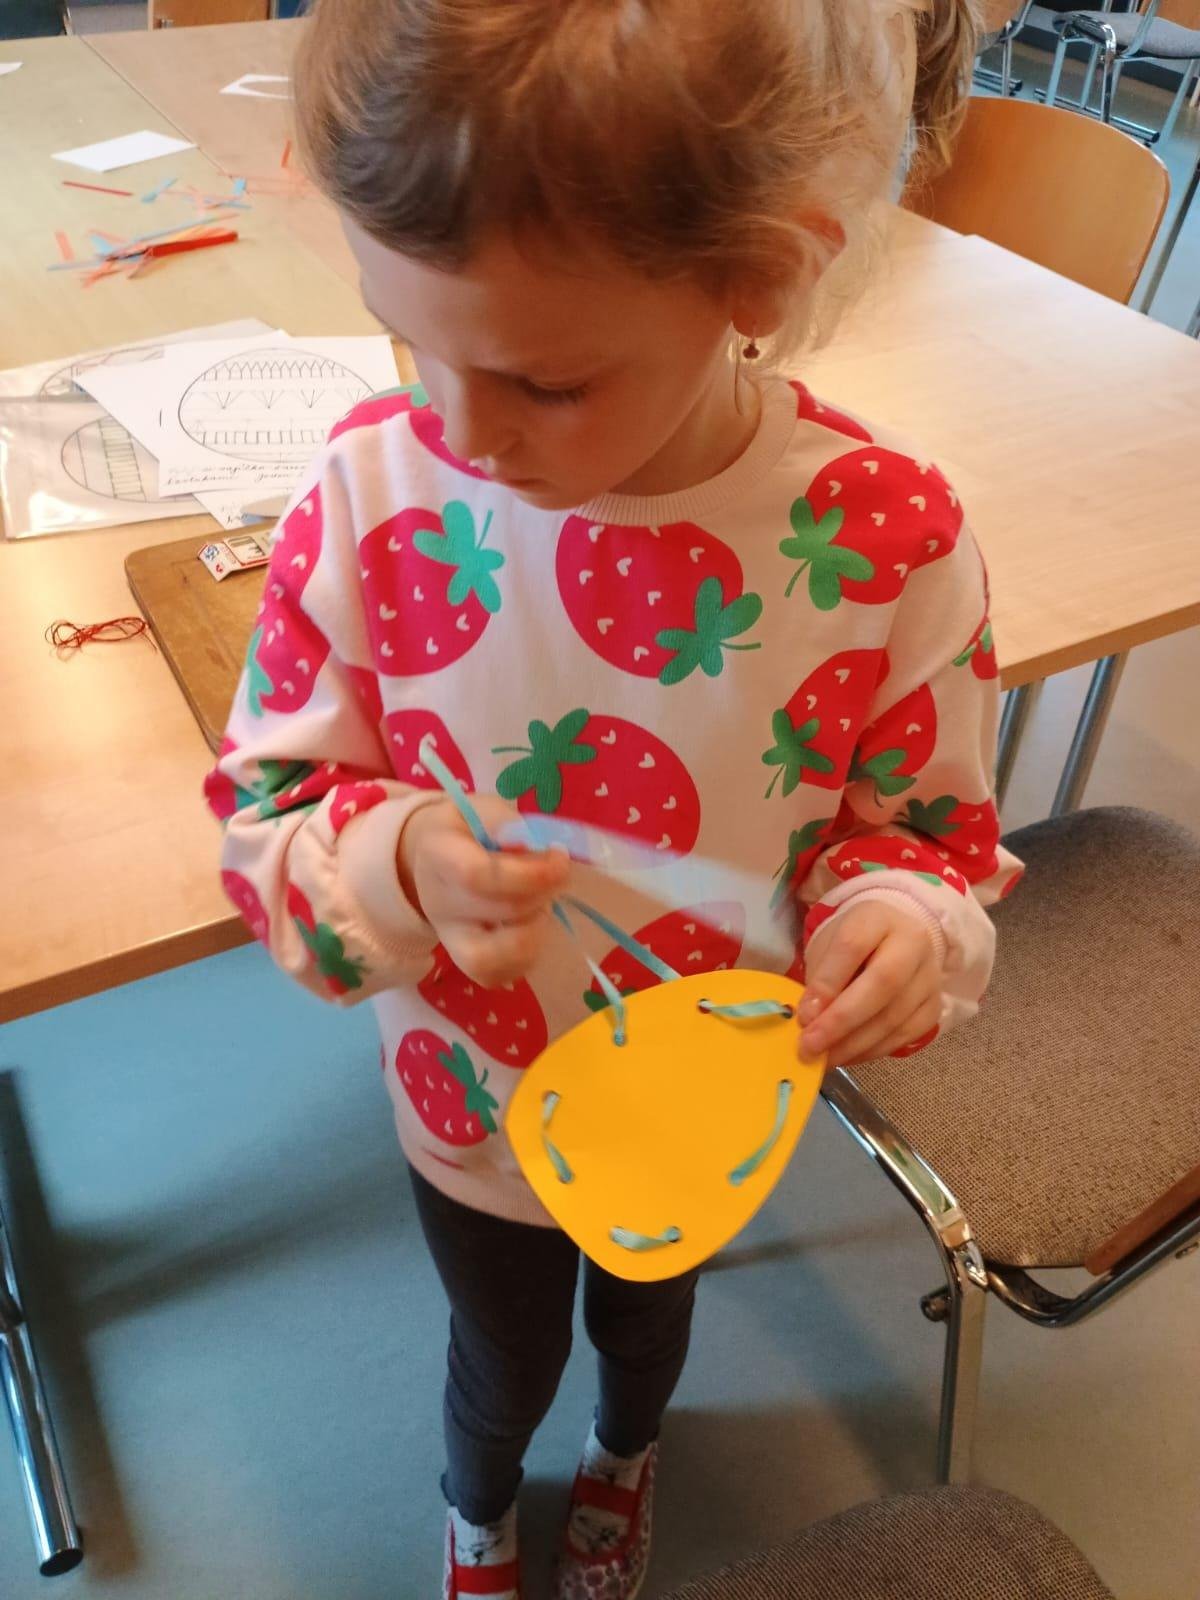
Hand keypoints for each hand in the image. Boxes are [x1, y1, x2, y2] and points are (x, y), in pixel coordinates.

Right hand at [397, 795, 569, 987]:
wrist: (433, 860)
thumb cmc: (467, 831)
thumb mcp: (484, 811)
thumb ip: (509, 826)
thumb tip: (538, 851)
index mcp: (437, 855)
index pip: (477, 875)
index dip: (528, 873)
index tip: (559, 858)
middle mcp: (437, 903)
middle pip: (497, 912)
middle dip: (542, 895)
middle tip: (557, 875)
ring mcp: (448, 938)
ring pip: (490, 959)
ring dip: (533, 932)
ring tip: (541, 906)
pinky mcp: (464, 963)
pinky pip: (497, 976)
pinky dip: (526, 957)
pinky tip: (532, 927)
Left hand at [797, 901, 941, 1067]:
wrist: (897, 938)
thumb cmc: (855, 942)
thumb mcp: (830, 945)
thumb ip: (821, 977)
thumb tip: (809, 1020)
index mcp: (878, 917)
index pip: (853, 946)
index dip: (827, 983)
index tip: (803, 1015)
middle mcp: (913, 943)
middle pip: (882, 983)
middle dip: (841, 1021)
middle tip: (810, 1046)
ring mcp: (930, 975)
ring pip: (895, 1016)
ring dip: (855, 1044)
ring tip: (823, 1058)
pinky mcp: (935, 1005)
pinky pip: (906, 1035)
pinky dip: (873, 1050)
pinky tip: (848, 1056)